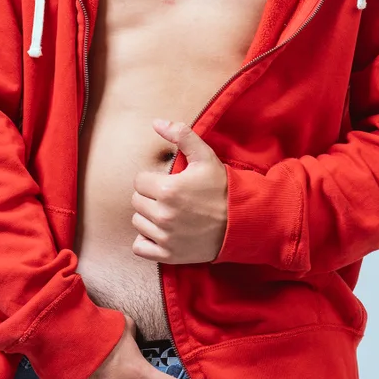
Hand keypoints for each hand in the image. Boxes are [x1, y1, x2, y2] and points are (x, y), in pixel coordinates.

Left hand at [131, 118, 228, 263]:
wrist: (242, 221)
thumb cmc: (222, 188)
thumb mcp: (205, 157)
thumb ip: (181, 135)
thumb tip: (156, 122)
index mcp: (168, 189)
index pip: (139, 181)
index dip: (152, 179)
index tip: (168, 181)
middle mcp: (163, 214)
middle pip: (137, 201)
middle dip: (150, 196)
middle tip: (169, 197)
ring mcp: (165, 237)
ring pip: (137, 222)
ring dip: (148, 217)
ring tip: (168, 213)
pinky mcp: (168, 255)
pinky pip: (140, 247)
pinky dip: (146, 240)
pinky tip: (161, 232)